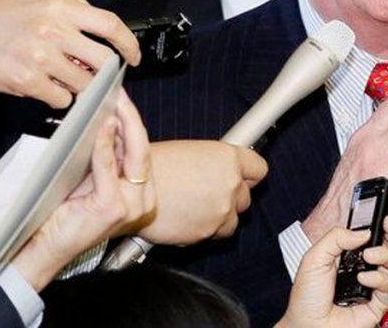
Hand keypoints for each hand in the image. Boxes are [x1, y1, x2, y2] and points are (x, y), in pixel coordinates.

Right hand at [0, 0, 139, 107]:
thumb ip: (66, 6)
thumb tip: (92, 13)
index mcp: (59, 8)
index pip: (110, 24)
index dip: (129, 43)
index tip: (133, 56)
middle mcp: (53, 31)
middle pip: (103, 60)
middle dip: (107, 73)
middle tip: (102, 77)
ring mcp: (40, 57)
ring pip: (83, 83)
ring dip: (81, 87)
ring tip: (68, 81)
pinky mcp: (26, 81)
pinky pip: (60, 98)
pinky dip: (59, 98)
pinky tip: (48, 89)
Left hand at [11, 90, 154, 290]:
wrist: (42, 248)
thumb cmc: (61, 214)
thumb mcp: (87, 179)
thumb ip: (102, 158)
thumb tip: (105, 121)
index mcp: (138, 191)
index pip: (140, 149)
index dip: (133, 122)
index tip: (122, 98)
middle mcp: (141, 198)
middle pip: (142, 148)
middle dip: (132, 117)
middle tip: (120, 94)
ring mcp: (131, 205)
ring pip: (133, 153)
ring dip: (122, 124)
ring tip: (113, 102)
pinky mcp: (113, 208)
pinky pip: (109, 167)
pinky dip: (105, 144)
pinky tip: (101, 125)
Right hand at [136, 140, 267, 243]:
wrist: (129, 189)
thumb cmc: (152, 166)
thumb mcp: (191, 152)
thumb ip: (214, 164)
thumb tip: (222, 171)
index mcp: (228, 158)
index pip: (258, 170)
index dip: (248, 175)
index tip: (241, 178)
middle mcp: (230, 183)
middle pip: (246, 197)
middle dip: (229, 197)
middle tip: (207, 194)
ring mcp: (221, 209)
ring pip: (233, 220)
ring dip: (218, 216)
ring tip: (194, 208)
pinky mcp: (207, 231)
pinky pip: (215, 234)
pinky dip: (204, 230)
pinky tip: (186, 218)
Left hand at [279, 216, 387, 327]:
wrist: (306, 325)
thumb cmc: (307, 297)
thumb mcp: (314, 258)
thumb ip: (336, 238)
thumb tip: (363, 232)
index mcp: (349, 256)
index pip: (371, 236)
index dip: (381, 226)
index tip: (385, 216)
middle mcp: (363, 268)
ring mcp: (371, 286)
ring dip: (384, 255)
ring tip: (369, 256)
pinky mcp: (376, 305)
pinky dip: (379, 280)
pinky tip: (364, 278)